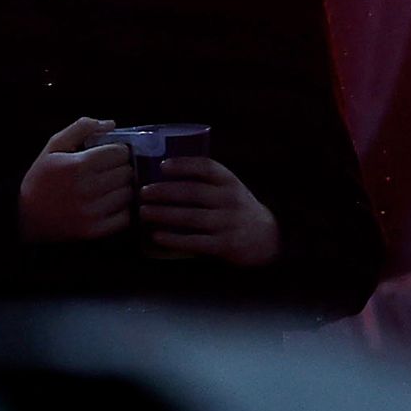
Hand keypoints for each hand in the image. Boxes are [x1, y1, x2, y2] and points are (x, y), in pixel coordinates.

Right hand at [19, 116, 132, 241]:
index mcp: (77, 165)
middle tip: (110, 171)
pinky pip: (124, 217)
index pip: (119, 152)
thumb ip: (81, 128)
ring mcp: (91, 212)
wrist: (24, 217)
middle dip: (121, 168)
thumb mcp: (54, 147)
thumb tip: (111, 123)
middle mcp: (86, 188)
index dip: (118, 151)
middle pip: (126, 172)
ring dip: (122, 189)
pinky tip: (109, 205)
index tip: (110, 155)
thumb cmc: (41, 178)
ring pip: (128, 194)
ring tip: (109, 188)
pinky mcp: (93, 231)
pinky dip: (122, 210)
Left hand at [139, 155, 281, 266]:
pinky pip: (195, 241)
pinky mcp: (225, 245)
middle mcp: (230, 199)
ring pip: (191, 217)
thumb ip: (206, 182)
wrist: (268, 237)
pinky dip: (174, 239)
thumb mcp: (229, 189)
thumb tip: (163, 172)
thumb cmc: (237, 209)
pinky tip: (157, 236)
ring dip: (164, 214)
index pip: (207, 167)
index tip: (163, 166)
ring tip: (144, 212)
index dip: (184, 165)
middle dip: (164, 192)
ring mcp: (228, 223)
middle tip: (142, 192)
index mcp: (230, 181)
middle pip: (193, 192)